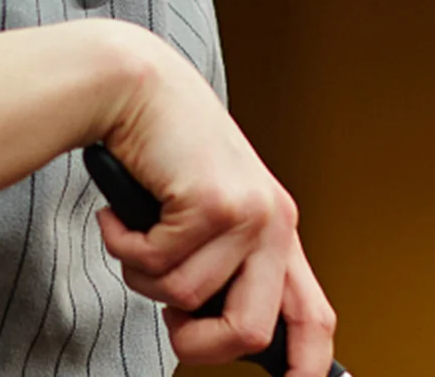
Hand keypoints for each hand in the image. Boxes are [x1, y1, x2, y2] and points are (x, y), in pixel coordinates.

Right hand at [94, 39, 336, 375]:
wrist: (139, 85)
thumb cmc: (166, 145)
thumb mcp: (209, 205)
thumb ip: (225, 260)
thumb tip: (210, 330)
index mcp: (278, 226)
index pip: (312, 316)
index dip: (306, 366)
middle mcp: (272, 221)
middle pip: (246, 331)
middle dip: (196, 343)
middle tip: (170, 321)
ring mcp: (244, 212)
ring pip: (184, 297)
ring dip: (143, 273)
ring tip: (137, 232)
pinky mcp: (208, 202)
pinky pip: (156, 263)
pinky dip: (124, 245)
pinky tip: (122, 215)